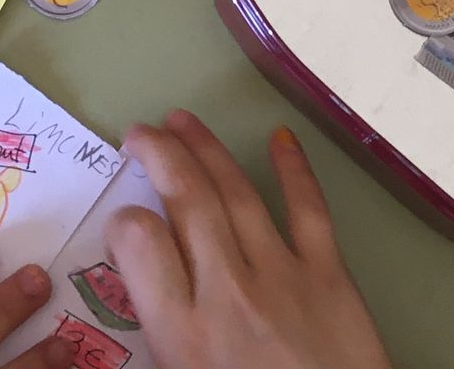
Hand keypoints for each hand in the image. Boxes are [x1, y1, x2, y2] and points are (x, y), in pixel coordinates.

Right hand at [110, 111, 393, 368]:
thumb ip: (161, 334)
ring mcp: (282, 278)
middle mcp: (227, 292)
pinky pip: (309, 212)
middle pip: (185, 200)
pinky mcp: (330, 278)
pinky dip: (294, 170)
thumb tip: (141, 286)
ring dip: (205, 149)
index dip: (123, 219)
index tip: (123, 217)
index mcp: (182, 331)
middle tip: (139, 132)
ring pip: (236, 193)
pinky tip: (278, 137)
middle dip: (158, 155)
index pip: (137, 242)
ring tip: (181, 121)